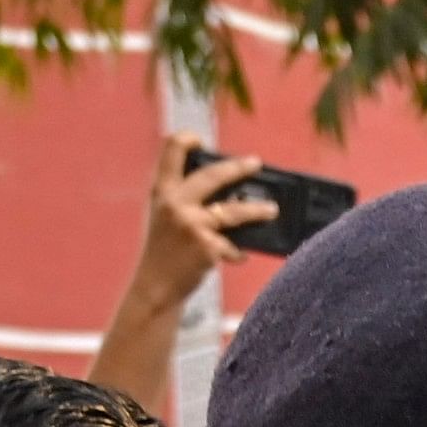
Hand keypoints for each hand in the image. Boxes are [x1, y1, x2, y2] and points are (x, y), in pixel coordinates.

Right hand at [125, 134, 275, 303]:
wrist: (155, 287)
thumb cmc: (164, 252)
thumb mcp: (165, 218)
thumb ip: (187, 201)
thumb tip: (232, 193)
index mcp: (161, 191)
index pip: (170, 151)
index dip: (186, 139)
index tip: (200, 139)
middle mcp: (174, 203)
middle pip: (212, 175)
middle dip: (238, 168)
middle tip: (255, 163)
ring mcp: (191, 224)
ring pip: (234, 211)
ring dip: (257, 210)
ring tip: (272, 210)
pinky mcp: (206, 246)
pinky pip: (233, 246)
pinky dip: (238, 252)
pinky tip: (239, 256)